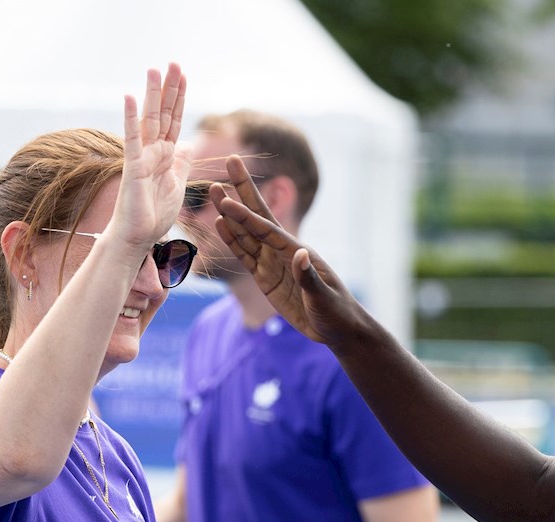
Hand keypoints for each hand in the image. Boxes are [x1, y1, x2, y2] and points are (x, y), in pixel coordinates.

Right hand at [106, 62, 192, 254]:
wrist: (138, 237)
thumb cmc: (153, 215)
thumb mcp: (176, 184)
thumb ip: (181, 163)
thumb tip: (188, 144)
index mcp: (165, 155)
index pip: (175, 120)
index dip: (180, 98)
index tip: (183, 75)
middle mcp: (153, 151)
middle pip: (163, 114)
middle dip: (169, 89)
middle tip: (173, 63)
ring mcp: (142, 157)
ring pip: (149, 121)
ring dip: (151, 95)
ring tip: (154, 70)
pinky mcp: (133, 167)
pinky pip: (132, 140)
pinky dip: (131, 119)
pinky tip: (130, 97)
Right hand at [212, 156, 366, 347]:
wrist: (338, 329)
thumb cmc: (336, 311)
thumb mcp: (324, 297)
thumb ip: (309, 277)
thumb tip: (298, 254)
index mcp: (297, 252)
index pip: (267, 229)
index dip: (246, 215)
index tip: (227, 199)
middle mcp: (283, 251)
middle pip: (257, 217)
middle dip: (243, 190)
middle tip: (231, 160)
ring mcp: (273, 264)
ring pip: (246, 234)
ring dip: (230, 214)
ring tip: (215, 190)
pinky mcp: (266, 278)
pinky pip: (245, 256)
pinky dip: (232, 240)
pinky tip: (219, 224)